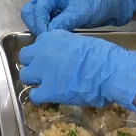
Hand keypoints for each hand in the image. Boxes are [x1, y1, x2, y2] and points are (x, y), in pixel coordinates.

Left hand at [19, 30, 135, 113]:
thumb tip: (60, 58)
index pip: (36, 45)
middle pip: (25, 58)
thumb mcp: (77, 42)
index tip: (48, 60)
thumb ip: (63, 48)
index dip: (41, 54)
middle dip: (33, 65)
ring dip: (34, 80)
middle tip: (44, 72)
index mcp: (52, 37)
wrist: (110, 71)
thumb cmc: (101, 55)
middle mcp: (42, 51)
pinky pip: (34, 95)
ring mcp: (43, 71)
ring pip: (25, 76)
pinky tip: (48, 97)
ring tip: (45, 85)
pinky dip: (39, 97)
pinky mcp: (48, 90)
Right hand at [21, 0, 135, 33]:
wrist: (117, 3)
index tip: (45, 38)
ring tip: (50, 40)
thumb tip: (47, 36)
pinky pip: (50, 21)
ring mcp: (57, 4)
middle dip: (35, 25)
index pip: (36, 8)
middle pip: (32, 10)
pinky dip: (50, 29)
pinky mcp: (63, 12)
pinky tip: (57, 37)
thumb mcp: (79, 13)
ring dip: (42, 28)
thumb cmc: (99, 3)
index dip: (39, 24)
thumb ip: (61, 23)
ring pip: (40, 17)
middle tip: (44, 38)